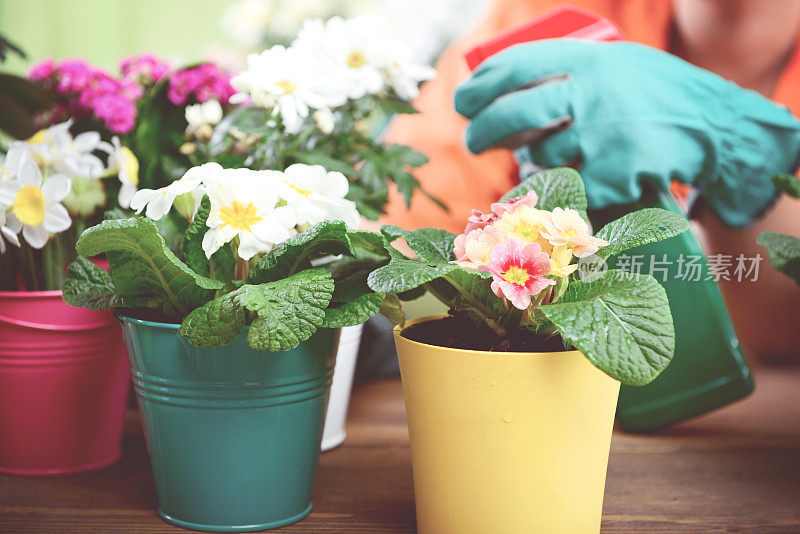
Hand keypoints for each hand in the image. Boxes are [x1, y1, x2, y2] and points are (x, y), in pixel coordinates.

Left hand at [454, 40, 799, 226]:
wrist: (717, 127)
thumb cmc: (654, 96)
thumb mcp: (615, 64)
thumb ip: (568, 73)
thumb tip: (499, 92)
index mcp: (588, 58)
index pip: (514, 65)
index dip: (480, 86)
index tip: (464, 101)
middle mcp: (591, 92)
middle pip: (514, 115)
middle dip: (483, 132)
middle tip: (474, 141)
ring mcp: (602, 135)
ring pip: (542, 159)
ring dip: (537, 164)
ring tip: (555, 158)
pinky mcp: (614, 174)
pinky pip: (568, 192)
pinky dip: (563, 194)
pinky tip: (578, 186)